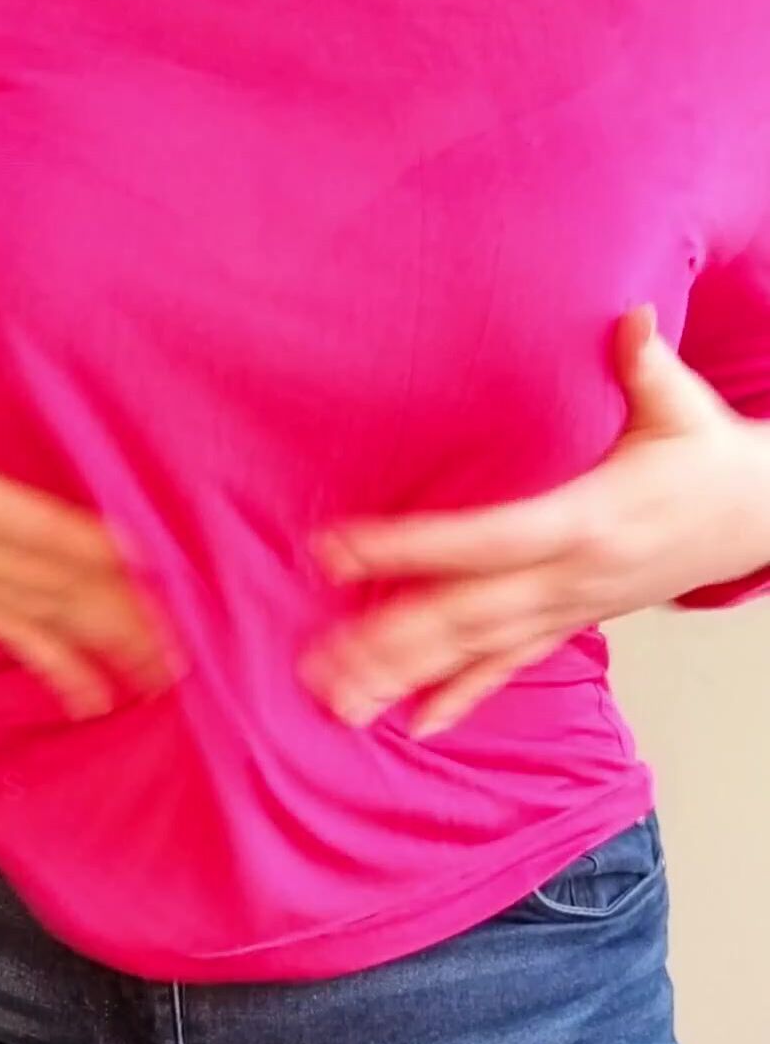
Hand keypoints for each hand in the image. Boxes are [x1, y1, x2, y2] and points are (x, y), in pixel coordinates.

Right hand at [0, 297, 181, 716]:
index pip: (33, 524)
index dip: (94, 541)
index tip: (153, 552)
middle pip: (55, 582)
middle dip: (124, 604)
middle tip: (195, 623)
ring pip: (44, 619)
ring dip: (107, 645)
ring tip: (170, 666)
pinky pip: (10, 640)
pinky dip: (55, 672)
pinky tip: (95, 701)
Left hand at [303, 306, 769, 736]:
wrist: (759, 516)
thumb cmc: (710, 461)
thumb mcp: (682, 408)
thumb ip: (644, 364)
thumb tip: (625, 319)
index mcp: (585, 520)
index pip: (480, 541)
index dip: (407, 549)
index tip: (338, 550)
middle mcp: (569, 578)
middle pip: (465, 615)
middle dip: (388, 641)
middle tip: (317, 662)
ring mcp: (569, 607)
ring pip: (477, 651)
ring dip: (408, 678)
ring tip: (344, 700)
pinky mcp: (573, 622)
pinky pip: (511, 667)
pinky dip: (463, 697)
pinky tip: (417, 724)